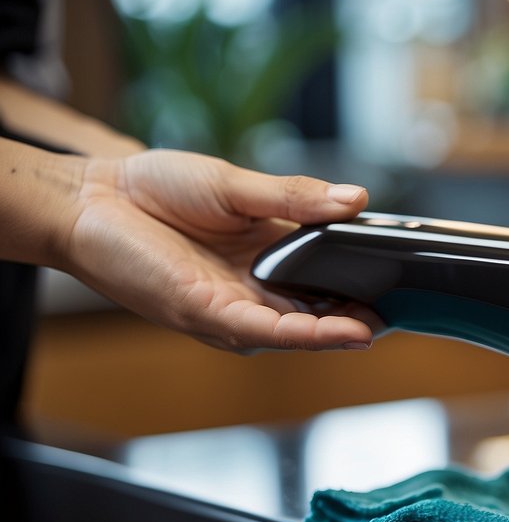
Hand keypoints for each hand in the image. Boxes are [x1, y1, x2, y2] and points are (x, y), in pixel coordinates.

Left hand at [63, 149, 379, 352]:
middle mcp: (256, 290)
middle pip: (318, 312)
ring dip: (338, 332)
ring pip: (296, 330)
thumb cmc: (158, 189)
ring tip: (378, 327)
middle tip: (402, 310)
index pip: (328, 276)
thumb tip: (357, 200)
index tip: (401, 277)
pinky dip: (303, 335)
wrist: (92, 197)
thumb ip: (297, 198)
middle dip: (359, 316)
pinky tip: (337, 332)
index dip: (363, 281)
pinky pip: (263, 331)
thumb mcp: (240, 185)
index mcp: (270, 256)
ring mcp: (233, 306)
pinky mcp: (207, 313)